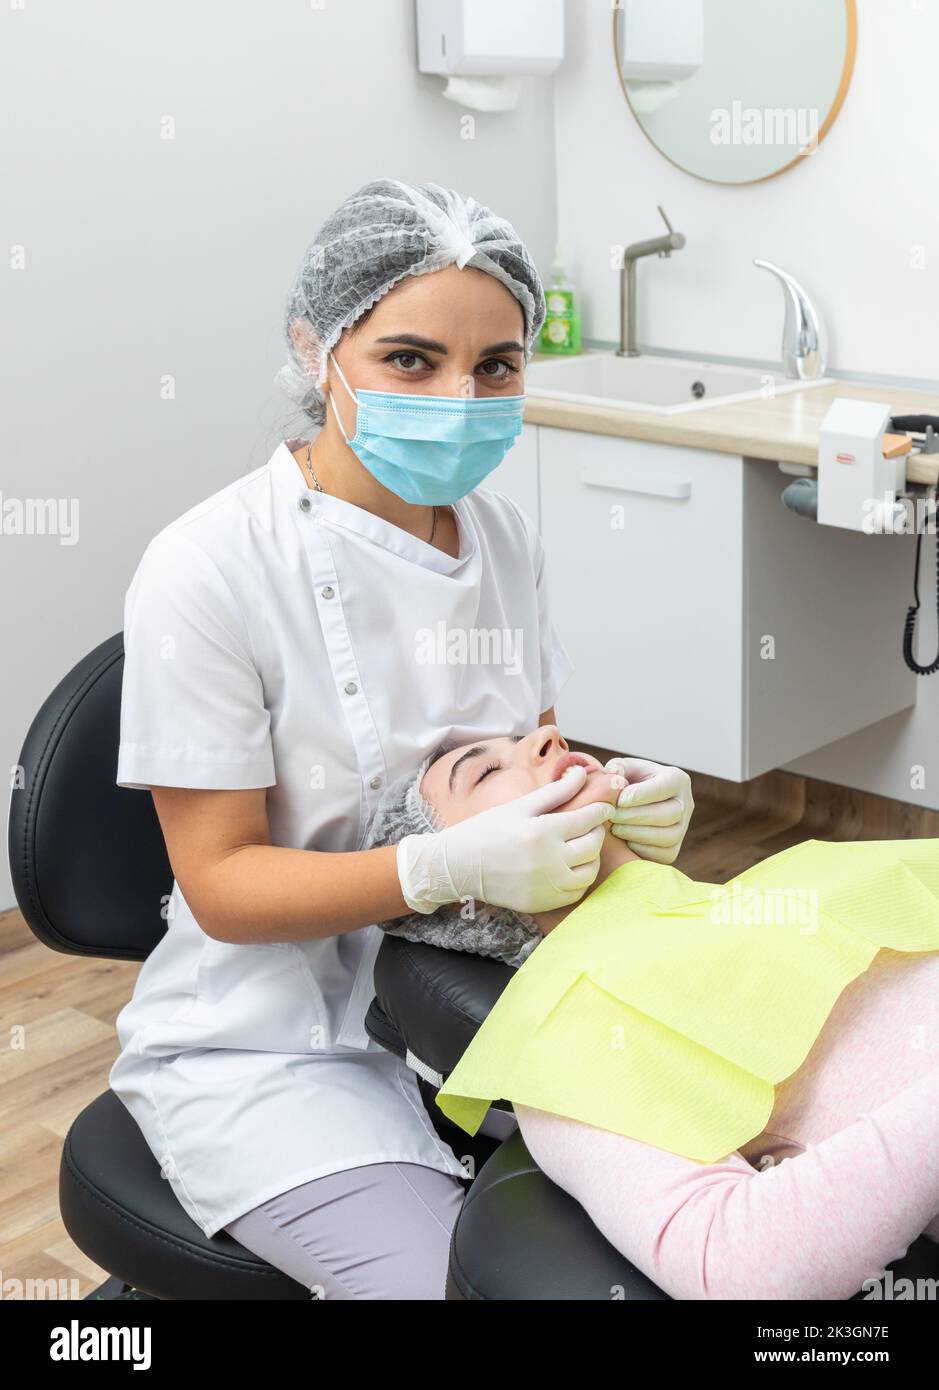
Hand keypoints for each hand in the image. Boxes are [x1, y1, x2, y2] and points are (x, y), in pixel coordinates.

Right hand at [396, 764, 614, 915]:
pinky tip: (569, 867)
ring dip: (592, 858)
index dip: (601, 811)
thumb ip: (556, 791)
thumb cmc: (487, 829)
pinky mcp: (541, 903)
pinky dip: (578, 879)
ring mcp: (545, 886)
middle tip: (589, 826)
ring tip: (581, 847)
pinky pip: (574, 893)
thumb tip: (582, 772)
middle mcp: (548, 861)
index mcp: (543, 831)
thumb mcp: (520, 806)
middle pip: (593, 846)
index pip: (588, 819)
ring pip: (589, 872)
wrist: (458, 865)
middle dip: (596, 832)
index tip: (603, 808)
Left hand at [602, 756, 693, 864]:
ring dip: (638, 834)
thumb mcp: (624, 768)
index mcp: (677, 779)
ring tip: (616, 829)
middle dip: (636, 817)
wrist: (635, 804)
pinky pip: (665, 854)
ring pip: (669, 836)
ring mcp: (683, 827)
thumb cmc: (629, 782)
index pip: (662, 788)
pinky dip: (644, 850)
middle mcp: (686, 803)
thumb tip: (614, 775)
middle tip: (612, 816)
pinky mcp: (675, 848)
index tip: (618, 800)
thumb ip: (618, 767)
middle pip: (668, 814)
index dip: (639, 795)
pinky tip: (625, 842)